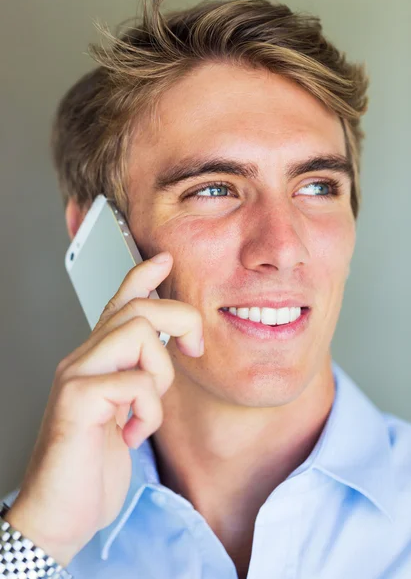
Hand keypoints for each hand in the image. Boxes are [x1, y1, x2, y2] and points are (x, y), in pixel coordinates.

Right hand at [5, 251, 202, 566]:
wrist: (61, 513)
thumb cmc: (93, 466)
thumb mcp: (124, 414)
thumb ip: (138, 379)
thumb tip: (163, 352)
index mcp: (97, 360)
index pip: (118, 303)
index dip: (142, 276)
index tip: (164, 260)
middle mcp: (83, 359)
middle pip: (138, 307)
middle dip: (179, 320)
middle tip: (192, 349)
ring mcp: (76, 375)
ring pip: (137, 332)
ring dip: (160, 374)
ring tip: (146, 410)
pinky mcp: (77, 400)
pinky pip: (134, 382)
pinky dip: (149, 411)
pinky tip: (133, 433)